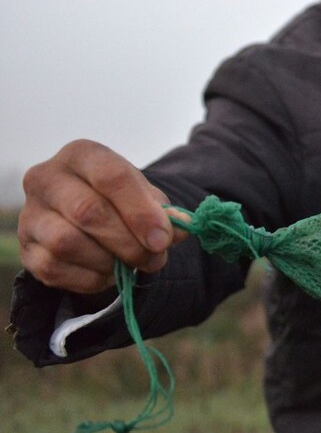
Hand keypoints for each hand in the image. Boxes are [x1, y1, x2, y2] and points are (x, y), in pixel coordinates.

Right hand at [18, 140, 188, 293]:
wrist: (86, 218)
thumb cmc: (119, 201)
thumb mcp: (145, 197)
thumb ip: (164, 212)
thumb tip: (181, 227)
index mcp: (81, 155)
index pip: (110, 176)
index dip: (140, 211)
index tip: (163, 238)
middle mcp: (47, 179)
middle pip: (88, 212)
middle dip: (128, 241)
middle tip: (154, 257)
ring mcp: (31, 215)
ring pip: (67, 243)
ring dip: (109, 260)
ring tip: (131, 263)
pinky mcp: (27, 249)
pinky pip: (56, 269)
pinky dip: (90, 277)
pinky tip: (108, 271)